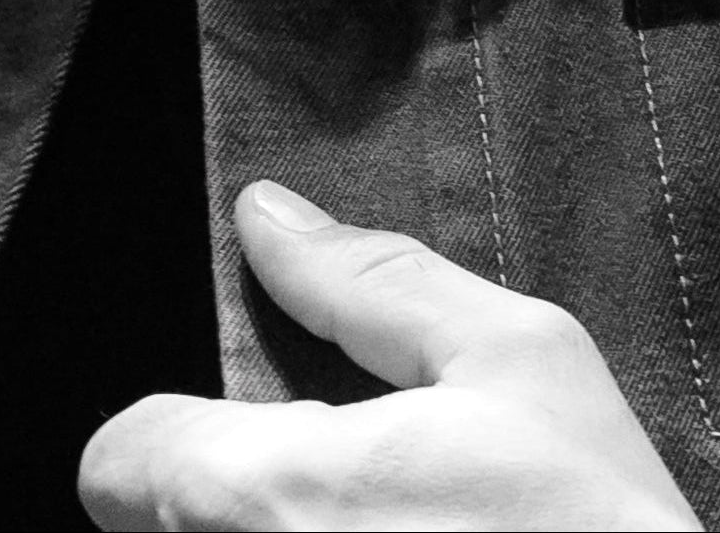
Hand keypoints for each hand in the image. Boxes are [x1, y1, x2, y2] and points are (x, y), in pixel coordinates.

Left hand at [79, 182, 698, 530]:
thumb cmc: (599, 532)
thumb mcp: (519, 361)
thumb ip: (374, 283)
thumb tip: (271, 217)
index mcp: (262, 495)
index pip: (121, 456)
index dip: (186, 433)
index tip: (273, 439)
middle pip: (154, 526)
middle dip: (234, 500)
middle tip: (356, 500)